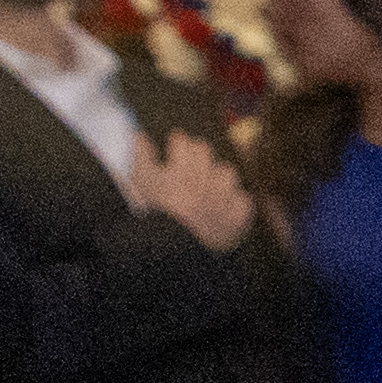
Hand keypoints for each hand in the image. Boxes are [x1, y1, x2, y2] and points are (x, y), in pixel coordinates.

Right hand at [132, 132, 257, 254]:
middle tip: (187, 171)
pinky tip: (222, 212)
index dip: (176, 146)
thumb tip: (139, 134)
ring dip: (218, 179)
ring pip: (227, 173)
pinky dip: (234, 205)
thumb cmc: (157, 212)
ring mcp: (226, 193)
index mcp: (183, 164)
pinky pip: (242, 201)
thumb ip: (141, 155)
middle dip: (196, 157)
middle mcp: (208, 174)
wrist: (178, 248)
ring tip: (207, 192)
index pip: (182, 141)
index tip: (173, 152)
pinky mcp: (239, 214)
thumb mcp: (140, 181)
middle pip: (204, 150)